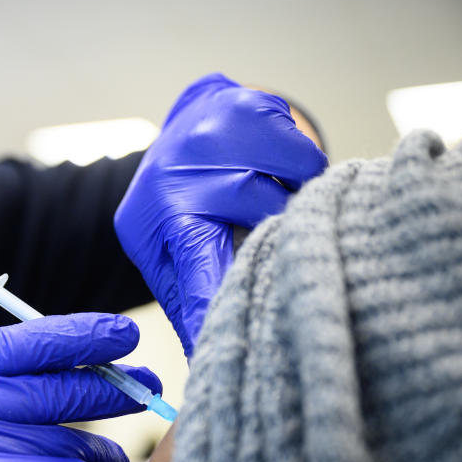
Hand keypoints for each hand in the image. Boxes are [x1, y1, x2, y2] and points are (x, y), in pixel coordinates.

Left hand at [115, 73, 327, 355]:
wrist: (189, 123)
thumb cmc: (183, 203)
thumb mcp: (169, 251)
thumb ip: (193, 295)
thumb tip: (210, 354)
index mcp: (156, 222)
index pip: (194, 274)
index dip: (214, 311)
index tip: (221, 348)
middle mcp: (176, 174)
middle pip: (256, 225)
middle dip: (275, 247)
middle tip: (285, 256)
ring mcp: (211, 136)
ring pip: (286, 192)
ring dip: (290, 210)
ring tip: (267, 206)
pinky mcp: (248, 106)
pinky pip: (304, 159)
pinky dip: (302, 175)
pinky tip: (275, 173)